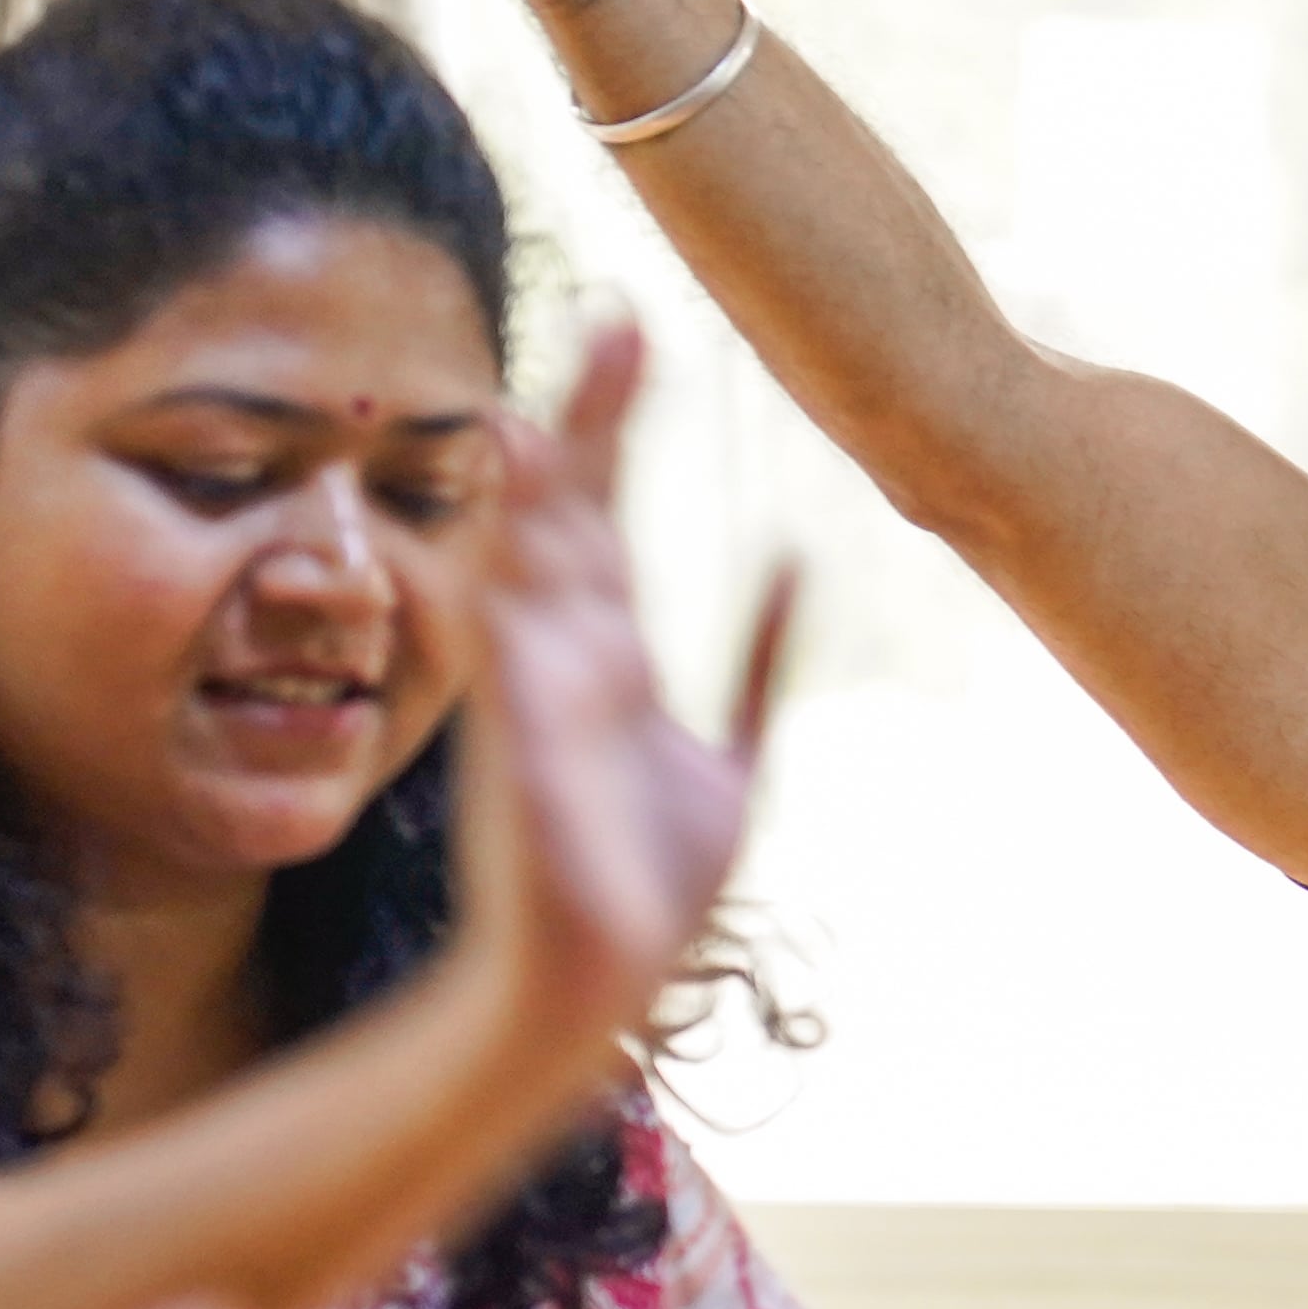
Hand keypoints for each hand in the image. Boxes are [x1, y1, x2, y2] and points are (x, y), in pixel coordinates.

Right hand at [449, 320, 790, 1085]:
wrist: (591, 991)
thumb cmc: (644, 884)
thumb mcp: (731, 758)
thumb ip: (758, 659)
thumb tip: (790, 558)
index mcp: (607, 654)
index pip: (605, 509)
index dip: (615, 418)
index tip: (632, 325)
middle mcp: (564, 660)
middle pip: (570, 512)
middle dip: (589, 419)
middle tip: (615, 316)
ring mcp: (539, 705)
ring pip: (536, 569)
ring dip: (539, 488)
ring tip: (535, 398)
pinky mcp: (527, 760)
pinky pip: (517, 663)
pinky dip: (517, 597)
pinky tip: (520, 536)